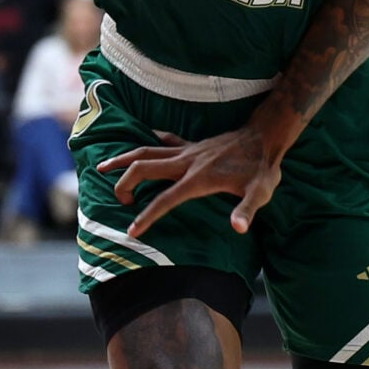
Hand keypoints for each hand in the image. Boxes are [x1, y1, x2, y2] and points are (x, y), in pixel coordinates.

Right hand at [99, 128, 284, 235]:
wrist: (266, 136)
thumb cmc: (263, 168)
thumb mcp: (260, 192)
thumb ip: (247, 210)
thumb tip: (238, 228)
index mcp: (199, 178)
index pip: (166, 200)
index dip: (147, 217)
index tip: (132, 232)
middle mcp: (187, 162)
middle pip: (144, 168)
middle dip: (125, 182)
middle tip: (118, 199)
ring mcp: (187, 150)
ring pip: (146, 149)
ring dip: (123, 158)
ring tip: (102, 166)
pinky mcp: (192, 144)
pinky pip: (164, 139)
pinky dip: (148, 141)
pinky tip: (139, 144)